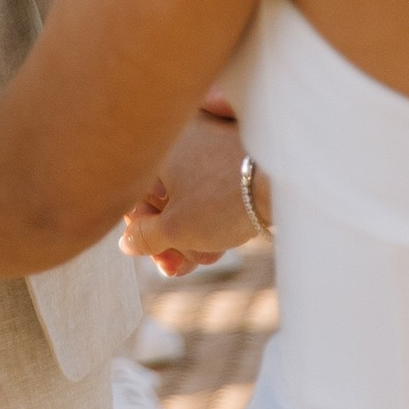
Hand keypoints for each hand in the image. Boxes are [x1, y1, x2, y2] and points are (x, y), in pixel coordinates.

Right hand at [121, 100, 261, 275]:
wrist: (282, 183)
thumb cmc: (222, 202)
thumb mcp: (176, 229)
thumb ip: (144, 237)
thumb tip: (127, 242)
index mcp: (159, 150)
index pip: (132, 193)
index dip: (139, 231)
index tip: (152, 255)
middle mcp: (179, 141)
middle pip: (161, 198)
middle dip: (167, 238)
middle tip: (176, 267)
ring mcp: (207, 146)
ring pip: (186, 197)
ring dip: (188, 234)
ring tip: (201, 260)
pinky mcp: (231, 157)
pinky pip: (208, 190)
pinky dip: (207, 217)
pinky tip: (216, 246)